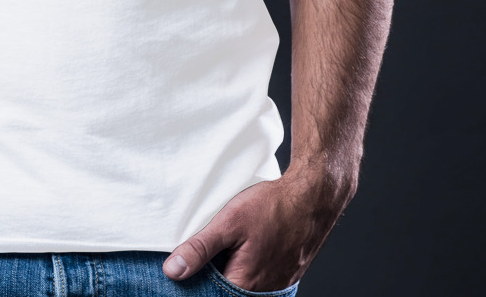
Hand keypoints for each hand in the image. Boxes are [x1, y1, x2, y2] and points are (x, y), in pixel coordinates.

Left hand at [161, 166, 355, 290]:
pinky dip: (245, 267)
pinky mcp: (285, 276)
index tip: (183, 270)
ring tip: (224, 247)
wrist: (313, 198)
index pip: (209, 294)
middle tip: (205, 252)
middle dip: (211, 276)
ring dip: (229, 270)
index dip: (194, 282)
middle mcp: (263, 293)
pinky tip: (241, 248)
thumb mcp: (229, 222)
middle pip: (225, 291)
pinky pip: (258, 280)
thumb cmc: (273, 208)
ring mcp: (277, 286)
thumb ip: (200, 248)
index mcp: (244, 285)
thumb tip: (172, 271)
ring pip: (242, 286)